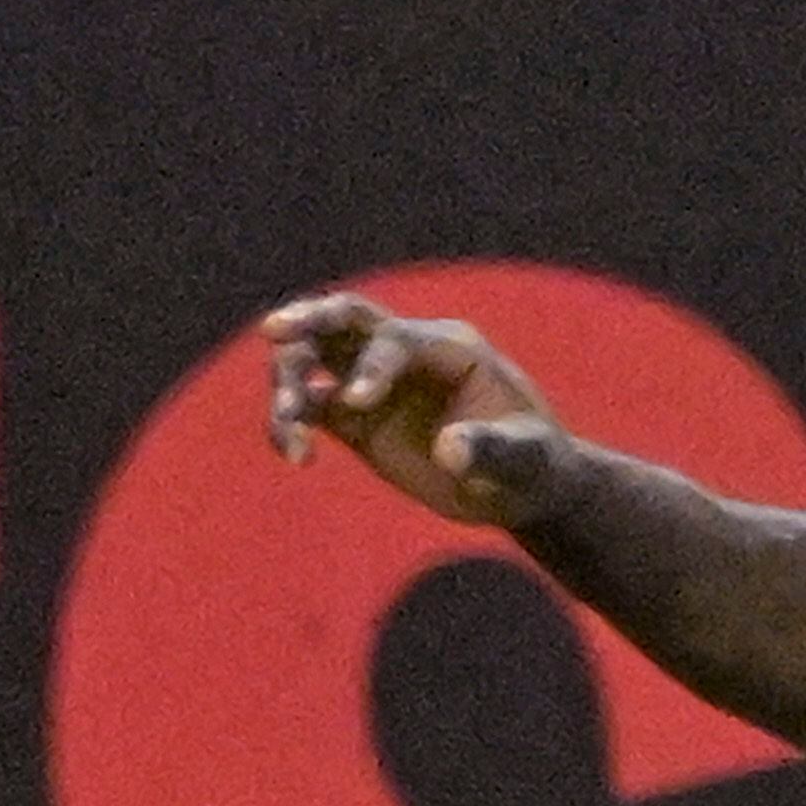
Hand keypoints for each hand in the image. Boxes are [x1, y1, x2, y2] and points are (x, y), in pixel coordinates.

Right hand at [262, 293, 564, 531]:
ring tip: (291, 435)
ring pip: (312, 358)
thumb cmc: (531, 464)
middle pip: (343, 317)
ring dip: (288, 384)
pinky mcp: (353, 417)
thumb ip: (492, 451)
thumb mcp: (525, 460)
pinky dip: (289, 425)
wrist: (519, 488)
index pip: (396, 337)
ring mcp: (373, 381)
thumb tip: (451, 451)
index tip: (357, 404)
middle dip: (307, 319)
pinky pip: (308, 406)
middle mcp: (405, 353)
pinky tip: (297, 457)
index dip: (372, 364)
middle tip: (273, 331)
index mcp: (449, 347)